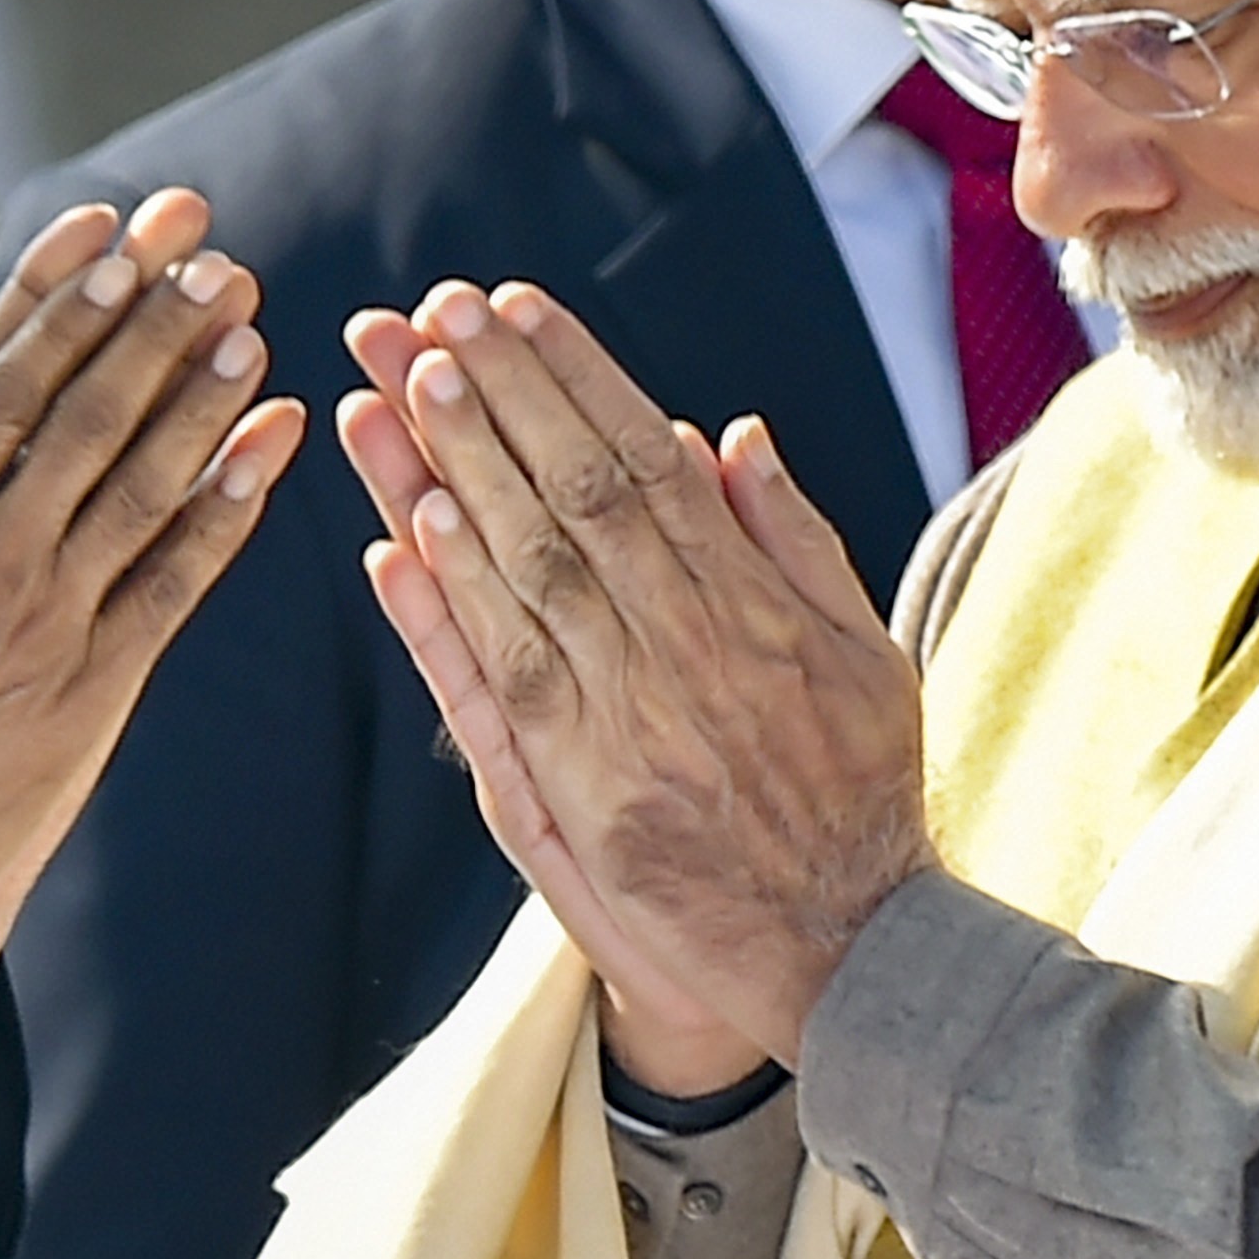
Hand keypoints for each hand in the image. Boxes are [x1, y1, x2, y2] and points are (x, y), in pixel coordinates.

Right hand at [0, 190, 306, 1017]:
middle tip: (207, 249)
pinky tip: (272, 446)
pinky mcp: (94, 689)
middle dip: (145, 322)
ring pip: (136, 483)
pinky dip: (225, 508)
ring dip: (196, 396)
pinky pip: (173, 582)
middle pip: (78, 413)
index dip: (56, 300)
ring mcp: (42, 622)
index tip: (108, 231)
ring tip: (248, 319)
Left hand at [335, 278, 930, 1085]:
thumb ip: (795, 542)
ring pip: (527, 573)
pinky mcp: (579, 798)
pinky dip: (455, 608)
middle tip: (425, 314)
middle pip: (572, 495)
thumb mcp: (863, 653)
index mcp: (752, 606)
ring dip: (457, 475)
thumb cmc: (858, 794)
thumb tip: (727, 434)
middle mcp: (684, 652)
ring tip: (396, 386)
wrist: (847, 954)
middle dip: (497, 397)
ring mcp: (625, 725)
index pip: (643, 460)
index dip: (572, 377)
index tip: (511, 304)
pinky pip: (503, 685)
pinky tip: (408, 533)